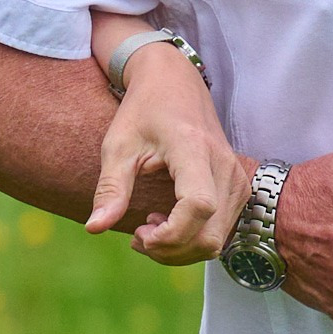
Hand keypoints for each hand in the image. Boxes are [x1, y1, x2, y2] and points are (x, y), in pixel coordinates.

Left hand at [89, 44, 250, 263]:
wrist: (175, 83)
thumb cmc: (143, 111)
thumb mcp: (118, 146)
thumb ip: (110, 188)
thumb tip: (94, 228)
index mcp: (194, 150)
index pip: (199, 206)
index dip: (170, 233)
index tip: (139, 233)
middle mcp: (224, 166)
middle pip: (210, 235)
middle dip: (170, 250)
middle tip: (137, 236)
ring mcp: (236, 178)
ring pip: (216, 240)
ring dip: (180, 248)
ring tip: (149, 227)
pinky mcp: (238, 187)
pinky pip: (220, 231)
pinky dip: (191, 239)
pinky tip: (167, 221)